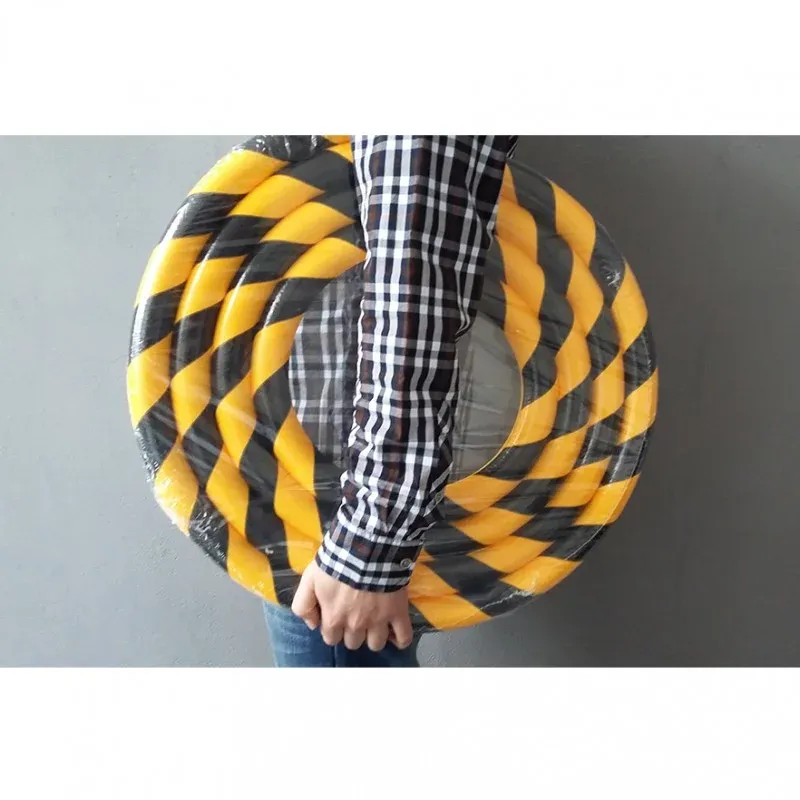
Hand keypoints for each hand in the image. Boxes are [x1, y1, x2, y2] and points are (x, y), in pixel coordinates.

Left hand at [291, 561, 413, 651]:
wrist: (366, 547)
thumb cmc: (336, 562)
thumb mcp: (309, 579)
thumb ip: (303, 605)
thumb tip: (312, 625)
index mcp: (333, 619)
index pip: (331, 638)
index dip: (333, 628)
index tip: (336, 615)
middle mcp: (355, 625)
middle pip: (353, 643)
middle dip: (352, 632)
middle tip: (355, 614)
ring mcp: (378, 621)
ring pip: (375, 644)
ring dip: (373, 636)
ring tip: (374, 622)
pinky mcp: (398, 613)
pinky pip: (403, 637)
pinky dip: (400, 640)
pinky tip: (394, 633)